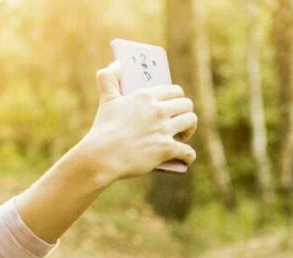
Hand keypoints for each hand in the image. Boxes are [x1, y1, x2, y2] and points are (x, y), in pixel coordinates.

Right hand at [79, 61, 197, 182]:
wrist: (101, 156)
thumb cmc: (103, 129)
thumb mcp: (106, 100)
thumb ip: (109, 78)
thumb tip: (117, 63)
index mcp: (146, 96)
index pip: (175, 91)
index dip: (178, 98)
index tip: (174, 105)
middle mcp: (158, 110)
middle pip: (186, 105)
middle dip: (185, 113)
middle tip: (179, 122)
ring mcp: (163, 130)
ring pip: (190, 122)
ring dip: (190, 130)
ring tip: (182, 137)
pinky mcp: (165, 149)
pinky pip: (187, 150)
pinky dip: (189, 156)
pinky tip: (186, 158)